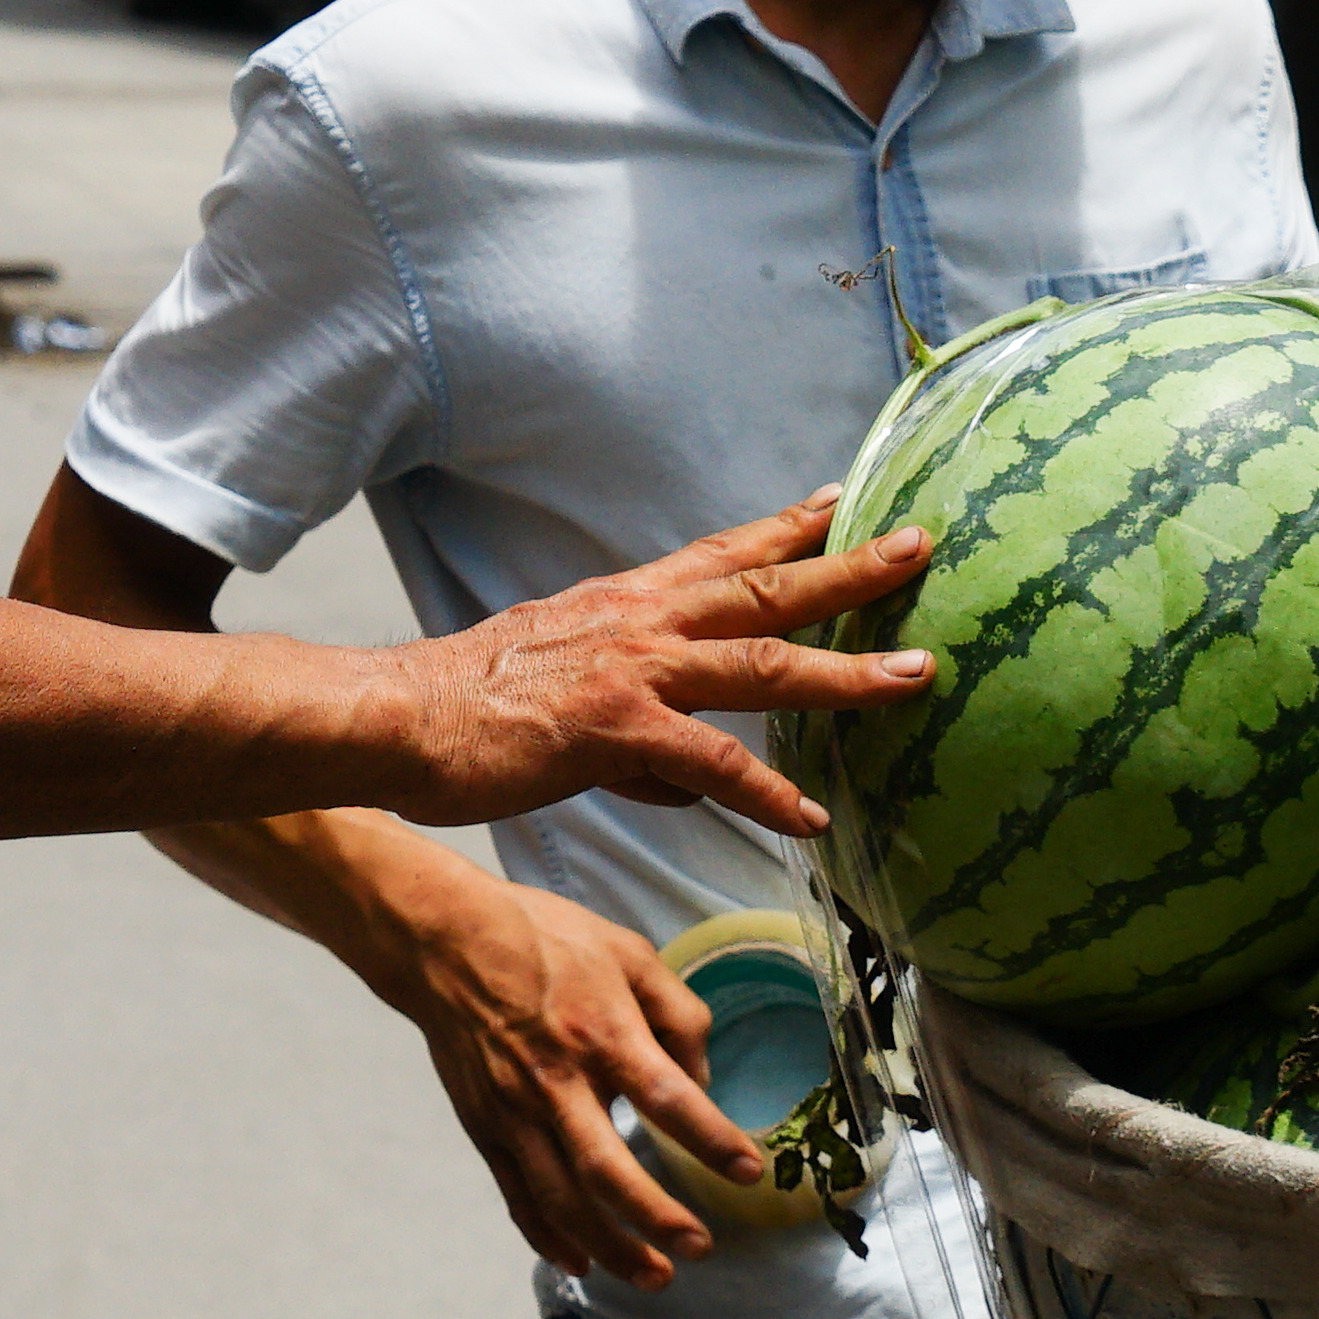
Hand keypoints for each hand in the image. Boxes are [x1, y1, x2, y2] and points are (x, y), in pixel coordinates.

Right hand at [378, 489, 933, 831]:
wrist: (398, 719)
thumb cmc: (470, 709)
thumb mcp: (565, 697)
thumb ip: (639, 734)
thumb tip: (686, 776)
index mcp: (626, 604)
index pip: (724, 555)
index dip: (787, 529)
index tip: (841, 502)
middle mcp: (641, 622)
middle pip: (767, 589)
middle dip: (850, 569)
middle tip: (919, 545)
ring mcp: (633, 671)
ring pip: (763, 663)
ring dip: (846, 673)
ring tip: (914, 676)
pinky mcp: (614, 728)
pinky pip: (712, 761)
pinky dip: (766, 790)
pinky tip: (808, 817)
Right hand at [378, 873, 748, 1286]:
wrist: (445, 942)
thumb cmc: (546, 941)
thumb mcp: (630, 951)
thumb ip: (678, 1013)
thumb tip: (701, 1078)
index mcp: (602, 1032)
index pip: (668, 1098)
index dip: (712, 1139)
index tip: (749, 1170)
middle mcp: (556, 1080)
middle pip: (607, 1169)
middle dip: (656, 1218)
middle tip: (700, 1247)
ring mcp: (514, 1111)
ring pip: (561, 1199)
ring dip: (609, 1246)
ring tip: (654, 1276)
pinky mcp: (485, 1128)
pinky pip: (518, 1196)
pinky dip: (549, 1237)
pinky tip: (582, 1262)